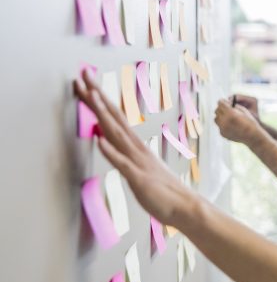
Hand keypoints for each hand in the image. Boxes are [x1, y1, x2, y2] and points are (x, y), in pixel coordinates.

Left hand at [73, 70, 197, 225]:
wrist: (186, 207)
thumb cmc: (164, 192)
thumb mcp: (142, 170)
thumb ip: (126, 156)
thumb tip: (109, 142)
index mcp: (137, 147)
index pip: (115, 118)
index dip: (99, 100)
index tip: (87, 82)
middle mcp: (137, 149)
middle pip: (114, 118)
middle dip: (98, 96)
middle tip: (84, 74)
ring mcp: (138, 162)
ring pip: (117, 134)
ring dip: (104, 114)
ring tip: (91, 96)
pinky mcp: (139, 178)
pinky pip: (122, 163)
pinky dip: (110, 150)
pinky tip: (99, 139)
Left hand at [215, 99, 262, 144]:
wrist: (252, 136)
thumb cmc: (250, 122)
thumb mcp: (243, 110)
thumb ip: (233, 106)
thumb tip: (226, 104)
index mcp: (230, 113)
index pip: (220, 103)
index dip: (223, 101)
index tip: (225, 102)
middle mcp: (224, 121)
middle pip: (217, 110)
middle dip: (221, 108)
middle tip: (227, 109)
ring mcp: (222, 128)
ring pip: (216, 118)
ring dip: (221, 116)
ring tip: (228, 118)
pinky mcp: (222, 133)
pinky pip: (219, 126)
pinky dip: (223, 124)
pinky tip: (231, 125)